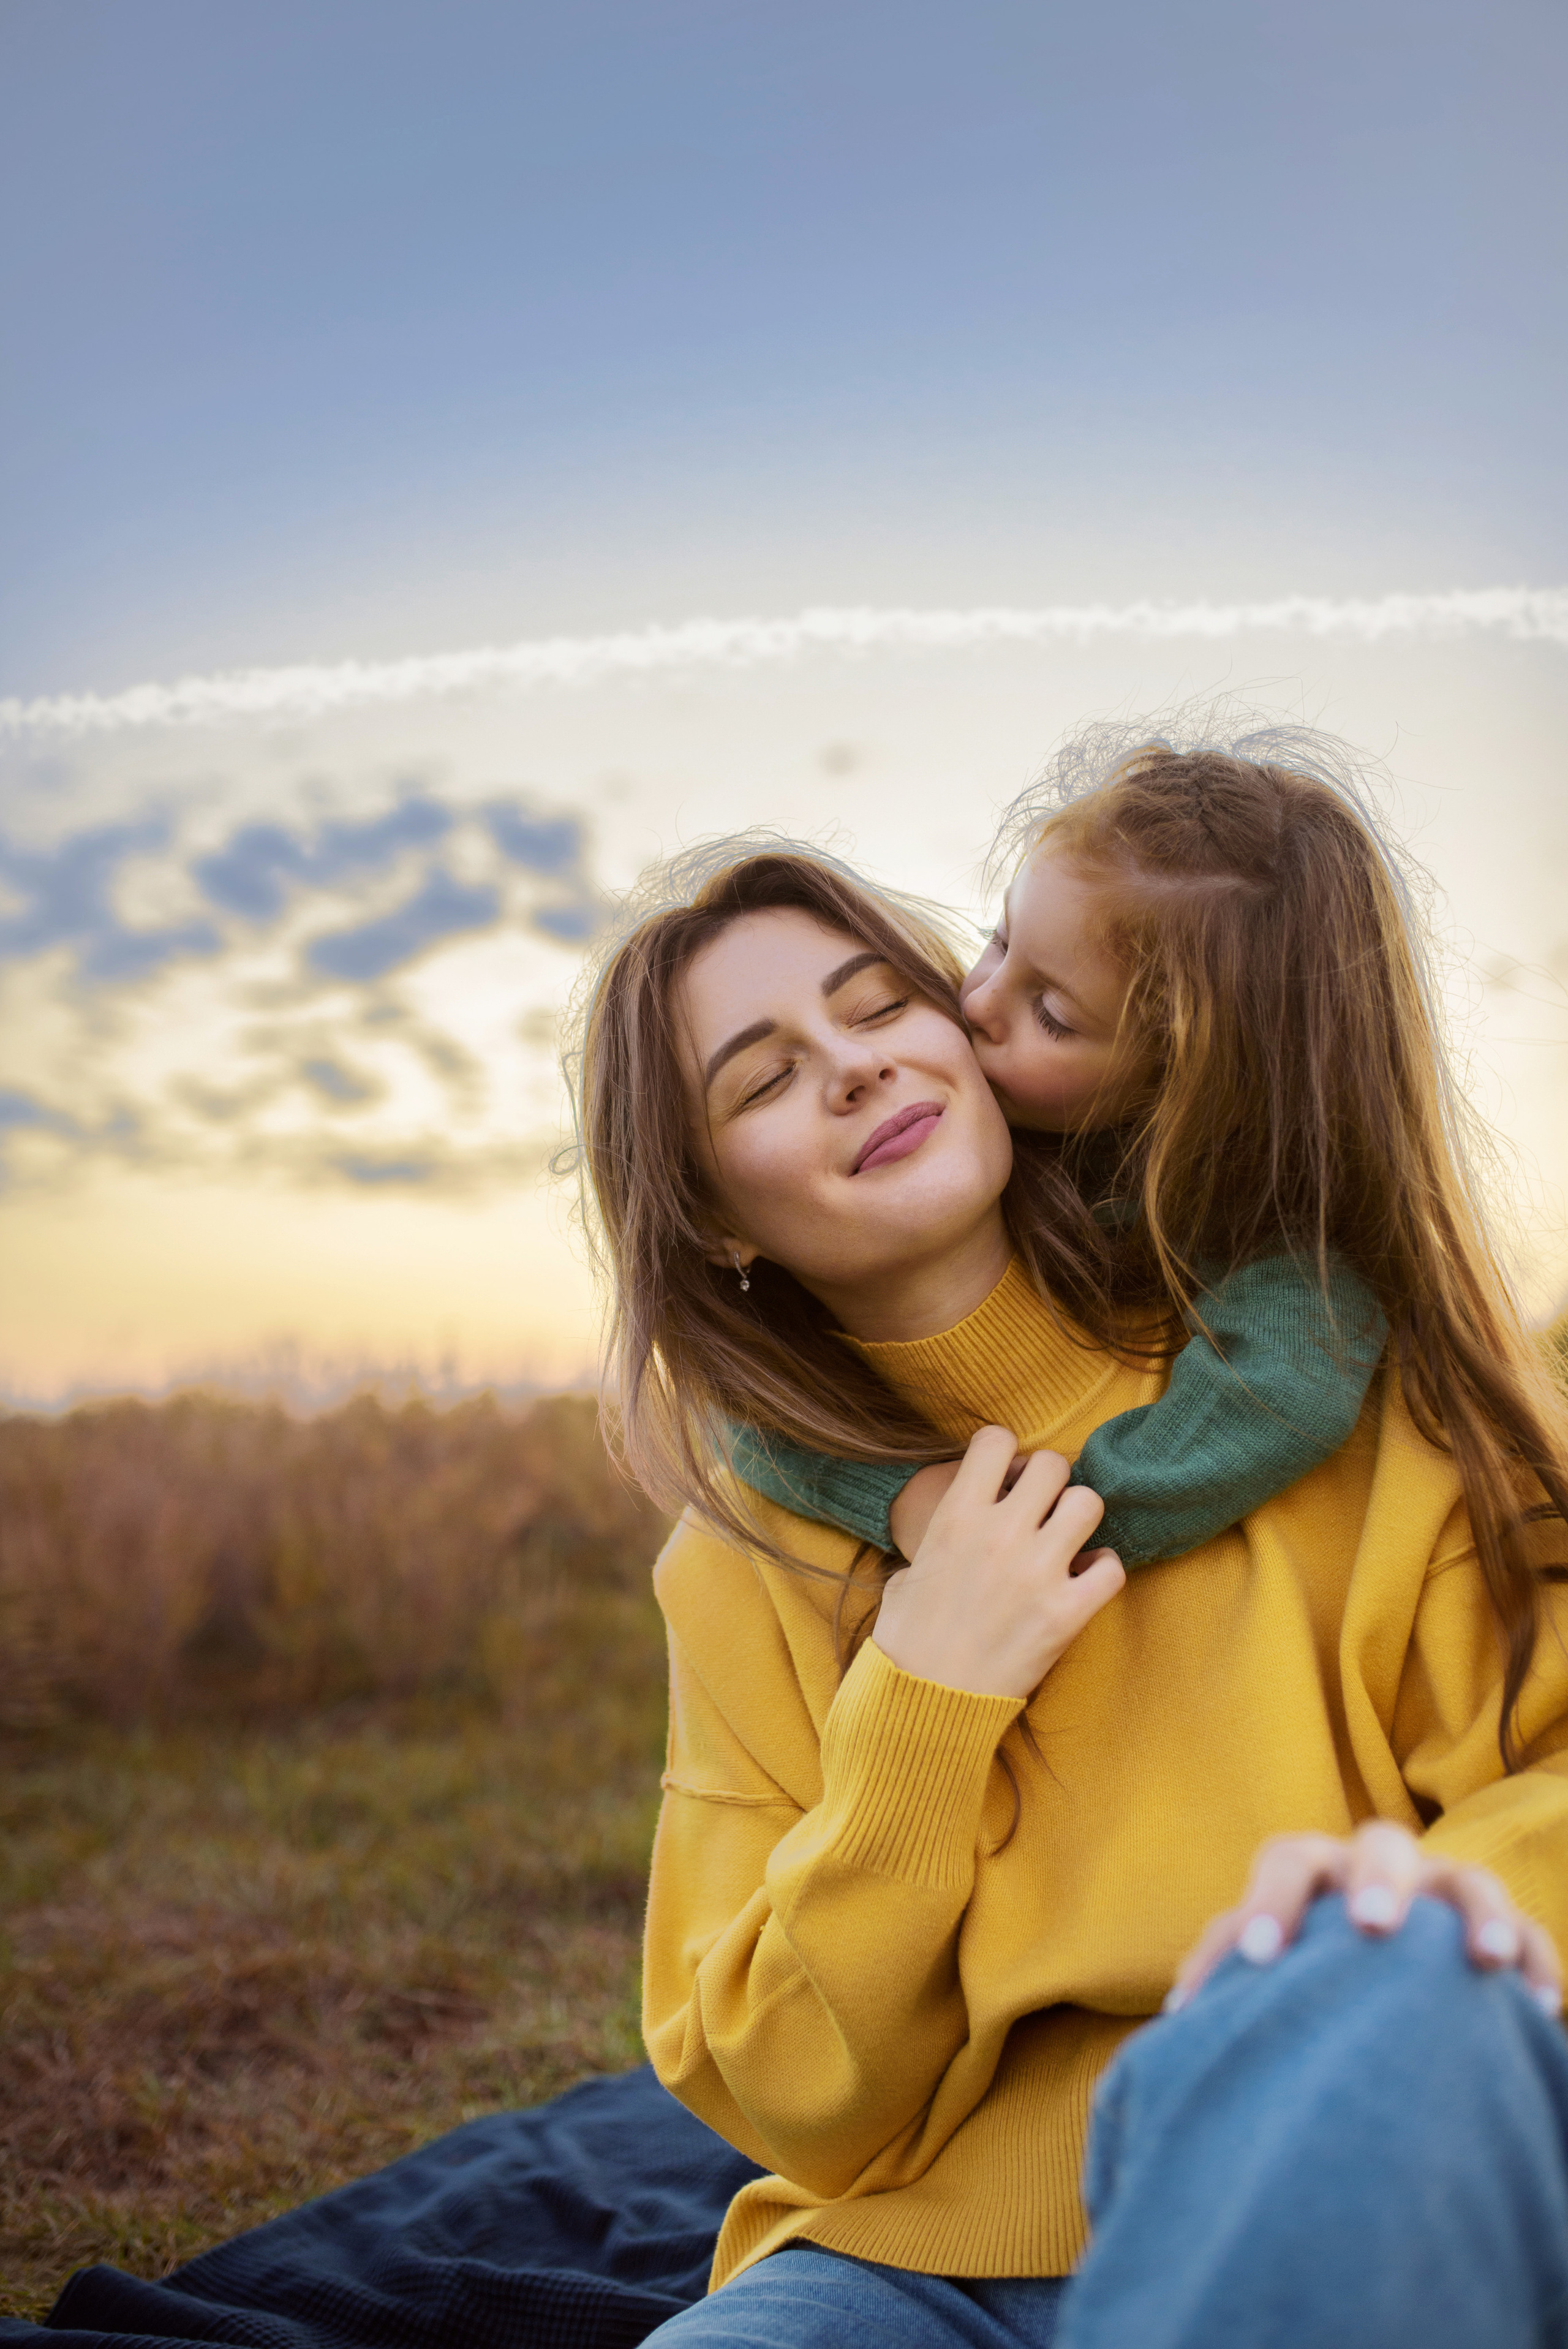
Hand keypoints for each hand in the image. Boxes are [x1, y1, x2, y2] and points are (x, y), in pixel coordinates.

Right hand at [872, 1425, 1122, 1699]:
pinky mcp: (1066, 1613)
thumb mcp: (909, 1571)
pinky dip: (1103, 1571)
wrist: (925, 1700)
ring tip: (1065, 1542)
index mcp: (956, 1516)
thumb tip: (959, 1526)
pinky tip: (1083, 1582)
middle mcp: (1000, 1534)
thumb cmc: (909, 1639)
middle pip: (1052, 1465)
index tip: (1004, 1478)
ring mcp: (1037, 1572)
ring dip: (1079, 1519)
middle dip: (1049, 1484)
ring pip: (1089, 1503)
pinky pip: (1112, 1567)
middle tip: (1041, 1510)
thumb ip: (942, 1537)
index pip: (996, 1439)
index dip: (1005, 1454)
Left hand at [1167, 1820, 1562, 2016]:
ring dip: (1478, 1913)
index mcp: (1315, 1870)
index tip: (1259, 1956)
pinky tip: (1541, 2007)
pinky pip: (1529, 1930)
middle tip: (1372, 1925)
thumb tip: (1182, 2020)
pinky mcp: (1495, 1927)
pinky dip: (1535, 1960)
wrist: (1366, 1978)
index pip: (1287, 1859)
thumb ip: (1224, 1975)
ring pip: (1468, 1877)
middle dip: (1378, 1878)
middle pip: (1380, 1843)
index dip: (1271, 1898)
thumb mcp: (1264, 1963)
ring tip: (1485, 1961)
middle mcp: (1378, 1869)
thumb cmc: (1300, 1970)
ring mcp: (1442, 1892)